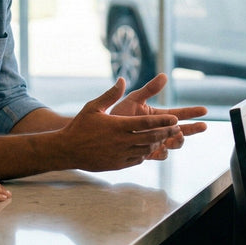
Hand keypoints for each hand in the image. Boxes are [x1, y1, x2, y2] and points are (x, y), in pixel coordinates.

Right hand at [58, 77, 182, 170]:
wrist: (67, 150)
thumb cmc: (79, 126)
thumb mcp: (93, 107)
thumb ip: (110, 94)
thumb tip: (122, 80)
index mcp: (118, 125)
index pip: (146, 122)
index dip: (162, 121)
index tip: (175, 119)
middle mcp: (122, 141)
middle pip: (151, 137)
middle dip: (166, 132)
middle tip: (178, 128)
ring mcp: (120, 155)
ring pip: (146, 150)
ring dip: (158, 144)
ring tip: (165, 138)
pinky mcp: (117, 164)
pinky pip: (137, 160)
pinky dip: (145, 154)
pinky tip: (147, 149)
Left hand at [109, 74, 206, 158]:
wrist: (103, 133)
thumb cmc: (118, 114)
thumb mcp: (134, 99)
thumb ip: (149, 89)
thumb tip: (164, 75)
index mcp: (159, 116)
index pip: (179, 114)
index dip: (192, 112)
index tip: (204, 110)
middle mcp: (160, 130)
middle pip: (182, 130)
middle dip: (193, 129)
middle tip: (203, 126)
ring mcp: (155, 142)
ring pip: (174, 143)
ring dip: (178, 140)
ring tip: (177, 134)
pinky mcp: (148, 154)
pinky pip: (160, 155)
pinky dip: (163, 152)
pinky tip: (162, 147)